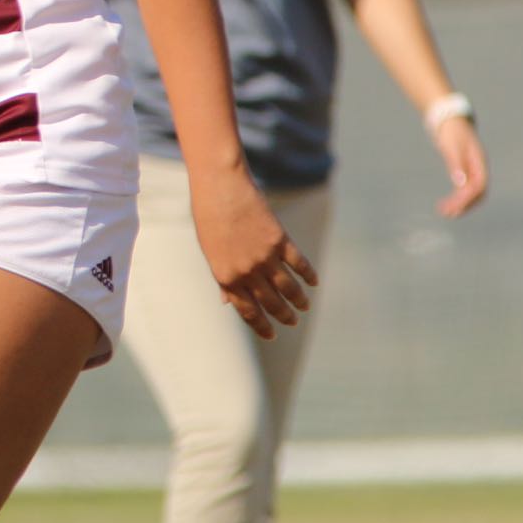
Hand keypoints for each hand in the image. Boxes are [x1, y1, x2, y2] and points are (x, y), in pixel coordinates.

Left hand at [189, 167, 317, 339]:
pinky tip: (314, 282)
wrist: (220, 187)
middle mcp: (246, 271)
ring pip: (288, 287)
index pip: (248, 311)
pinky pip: (299, 263)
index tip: (272, 335)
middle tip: (293, 322)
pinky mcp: (280, 240)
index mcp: (226, 277)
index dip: (261, 326)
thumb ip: (223, 277)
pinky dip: (308, 275)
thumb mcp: (210, 251)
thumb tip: (228, 302)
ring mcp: (264, 256)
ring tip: (304, 307)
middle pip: (271, 302)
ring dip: (298, 300)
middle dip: (283, 316)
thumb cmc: (209, 218)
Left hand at [430, 114, 488, 217]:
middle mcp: (479, 168)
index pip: (479, 186)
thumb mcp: (452, 147)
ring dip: (461, 204)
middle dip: (465, 205)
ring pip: (472, 192)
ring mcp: (474, 169)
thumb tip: (460, 184)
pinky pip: (466, 188)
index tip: (454, 207)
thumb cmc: (451, 132)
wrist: (450, 120)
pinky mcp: (466, 170)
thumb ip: (456, 165)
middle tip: (448, 214)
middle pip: (478, 193)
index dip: (468, 198)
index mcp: (479, 162)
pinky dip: (458, 197)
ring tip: (446, 212)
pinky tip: (449, 203)